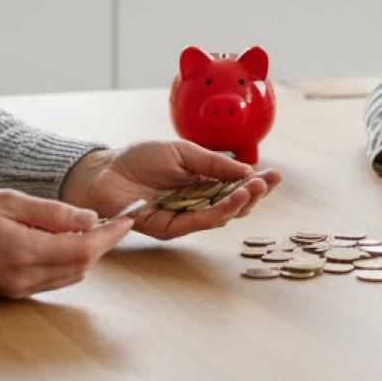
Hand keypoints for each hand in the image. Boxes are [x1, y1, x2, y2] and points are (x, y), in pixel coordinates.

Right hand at [0, 188, 130, 298]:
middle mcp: (25, 278)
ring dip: (84, 254)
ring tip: (86, 228)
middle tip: (111, 220)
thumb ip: (51, 212)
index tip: (127, 219)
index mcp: (25, 252)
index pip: (83, 249)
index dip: (110, 235)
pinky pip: (52, 280)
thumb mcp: (7, 201)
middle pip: (82, 266)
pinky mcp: (13, 292)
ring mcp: (19, 289)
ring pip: (70, 276)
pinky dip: (66, 262)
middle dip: (101, 244)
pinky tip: (61, 241)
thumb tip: (89, 219)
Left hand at [59, 141, 280, 239]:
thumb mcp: (182, 152)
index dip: (256, 182)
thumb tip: (246, 170)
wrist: (106, 172)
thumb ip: (213, 162)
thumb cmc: (139, 159)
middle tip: (268, 183)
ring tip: (254, 189)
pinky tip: (232, 199)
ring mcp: (186, 216)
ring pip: (222, 215)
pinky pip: (200, 222)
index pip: (236, 185)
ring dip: (240, 203)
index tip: (276, 175)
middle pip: (234, 204)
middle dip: (255, 194)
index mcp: (203, 181)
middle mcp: (198, 201)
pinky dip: (219, 211)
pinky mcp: (172, 228)